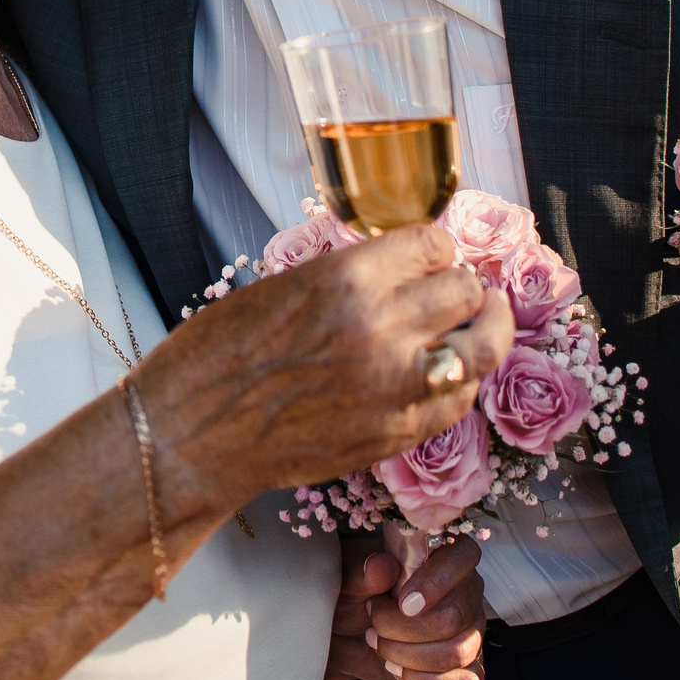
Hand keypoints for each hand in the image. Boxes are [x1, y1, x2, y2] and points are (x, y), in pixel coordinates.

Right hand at [148, 222, 515, 518]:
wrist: (193, 434)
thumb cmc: (217, 355)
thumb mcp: (280, 287)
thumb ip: (347, 278)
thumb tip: (398, 269)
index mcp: (347, 280)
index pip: (433, 245)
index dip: (435, 248)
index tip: (431, 256)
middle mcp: (382, 330)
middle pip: (465, 291)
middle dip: (462, 285)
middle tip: (456, 289)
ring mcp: (395, 387)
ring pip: (483, 348)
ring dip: (486, 329)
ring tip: (484, 322)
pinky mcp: (395, 434)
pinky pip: (459, 401)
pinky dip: (462, 382)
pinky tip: (450, 373)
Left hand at [327, 528, 485, 679]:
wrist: (345, 631)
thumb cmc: (353, 594)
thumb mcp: (348, 577)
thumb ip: (364, 571)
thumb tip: (382, 567)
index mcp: (443, 554)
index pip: (464, 556)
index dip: (436, 581)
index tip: (402, 602)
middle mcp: (464, 591)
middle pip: (453, 617)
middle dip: (403, 628)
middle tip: (373, 624)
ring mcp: (470, 630)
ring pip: (457, 652)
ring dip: (409, 655)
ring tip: (380, 645)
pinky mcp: (466, 666)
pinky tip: (398, 671)